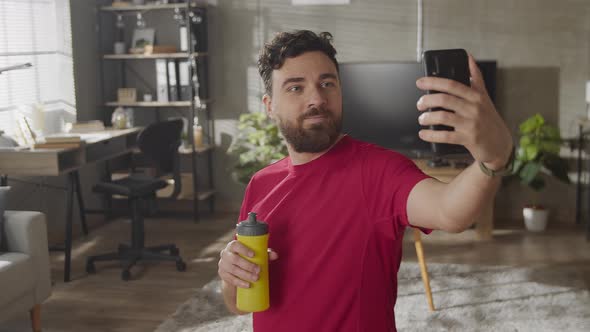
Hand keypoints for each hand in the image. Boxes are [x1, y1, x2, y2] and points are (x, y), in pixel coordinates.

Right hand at [218, 240, 278, 288]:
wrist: (235, 271)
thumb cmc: (247, 259)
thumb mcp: (256, 255)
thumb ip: (266, 254)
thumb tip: (275, 255)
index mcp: (233, 246)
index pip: (235, 245)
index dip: (243, 249)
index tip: (253, 255)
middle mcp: (225, 254)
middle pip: (234, 259)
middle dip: (247, 265)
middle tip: (258, 270)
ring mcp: (222, 264)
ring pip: (233, 270)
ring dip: (245, 275)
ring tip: (256, 278)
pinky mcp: (223, 275)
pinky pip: (231, 279)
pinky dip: (240, 282)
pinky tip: (248, 285)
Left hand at [416, 54, 512, 169]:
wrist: (500, 144)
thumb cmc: (489, 119)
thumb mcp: (484, 97)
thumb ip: (476, 78)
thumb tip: (469, 57)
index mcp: (476, 96)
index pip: (452, 85)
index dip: (434, 82)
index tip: (420, 82)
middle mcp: (475, 108)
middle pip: (445, 99)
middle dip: (427, 100)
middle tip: (420, 104)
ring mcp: (472, 124)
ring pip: (443, 117)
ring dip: (428, 117)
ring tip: (422, 119)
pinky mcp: (469, 139)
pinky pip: (445, 136)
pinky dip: (431, 135)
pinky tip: (423, 134)